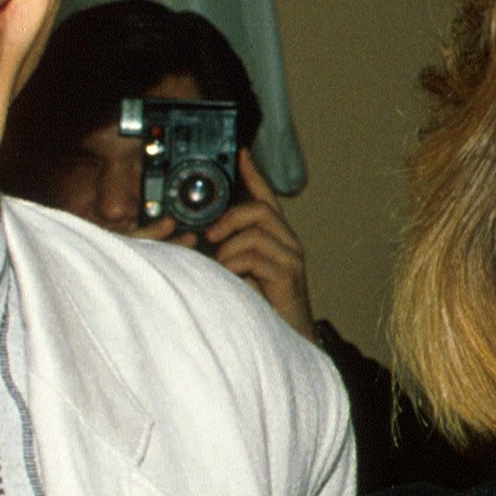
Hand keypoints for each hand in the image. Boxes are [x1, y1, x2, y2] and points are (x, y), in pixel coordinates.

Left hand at [192, 151, 314, 336]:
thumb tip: (205, 237)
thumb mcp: (242, 274)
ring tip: (220, 270)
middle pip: (259, 208)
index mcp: (278, 239)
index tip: (241, 153)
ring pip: (254, 231)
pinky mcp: (288, 275)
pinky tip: (229, 280)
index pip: (267, 198)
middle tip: (210, 236)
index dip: (254, 174)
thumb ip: (231, 252)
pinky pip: (253, 256)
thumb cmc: (262, 308)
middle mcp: (289, 243)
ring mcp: (291, 258)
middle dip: (229, 218)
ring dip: (227, 249)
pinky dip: (233, 265)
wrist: (288, 341)